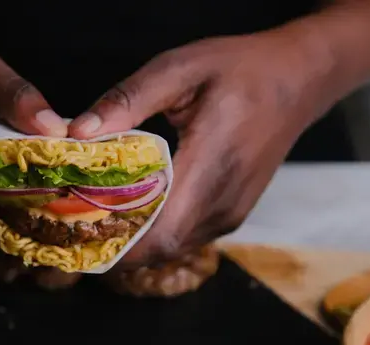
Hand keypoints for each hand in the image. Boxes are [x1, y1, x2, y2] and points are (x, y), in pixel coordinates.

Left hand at [68, 28, 331, 266]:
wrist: (299, 80)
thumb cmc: (241, 69)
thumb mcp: (180, 68)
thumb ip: (128, 100)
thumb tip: (78, 133)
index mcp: (210, 166)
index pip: (159, 233)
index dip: (115, 247)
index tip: (73, 239)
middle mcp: (222, 202)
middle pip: (159, 250)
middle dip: (113, 247)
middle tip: (70, 229)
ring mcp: (230, 214)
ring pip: (171, 249)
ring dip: (132, 244)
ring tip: (90, 222)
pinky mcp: (231, 214)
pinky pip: (185, 238)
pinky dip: (152, 235)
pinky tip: (127, 214)